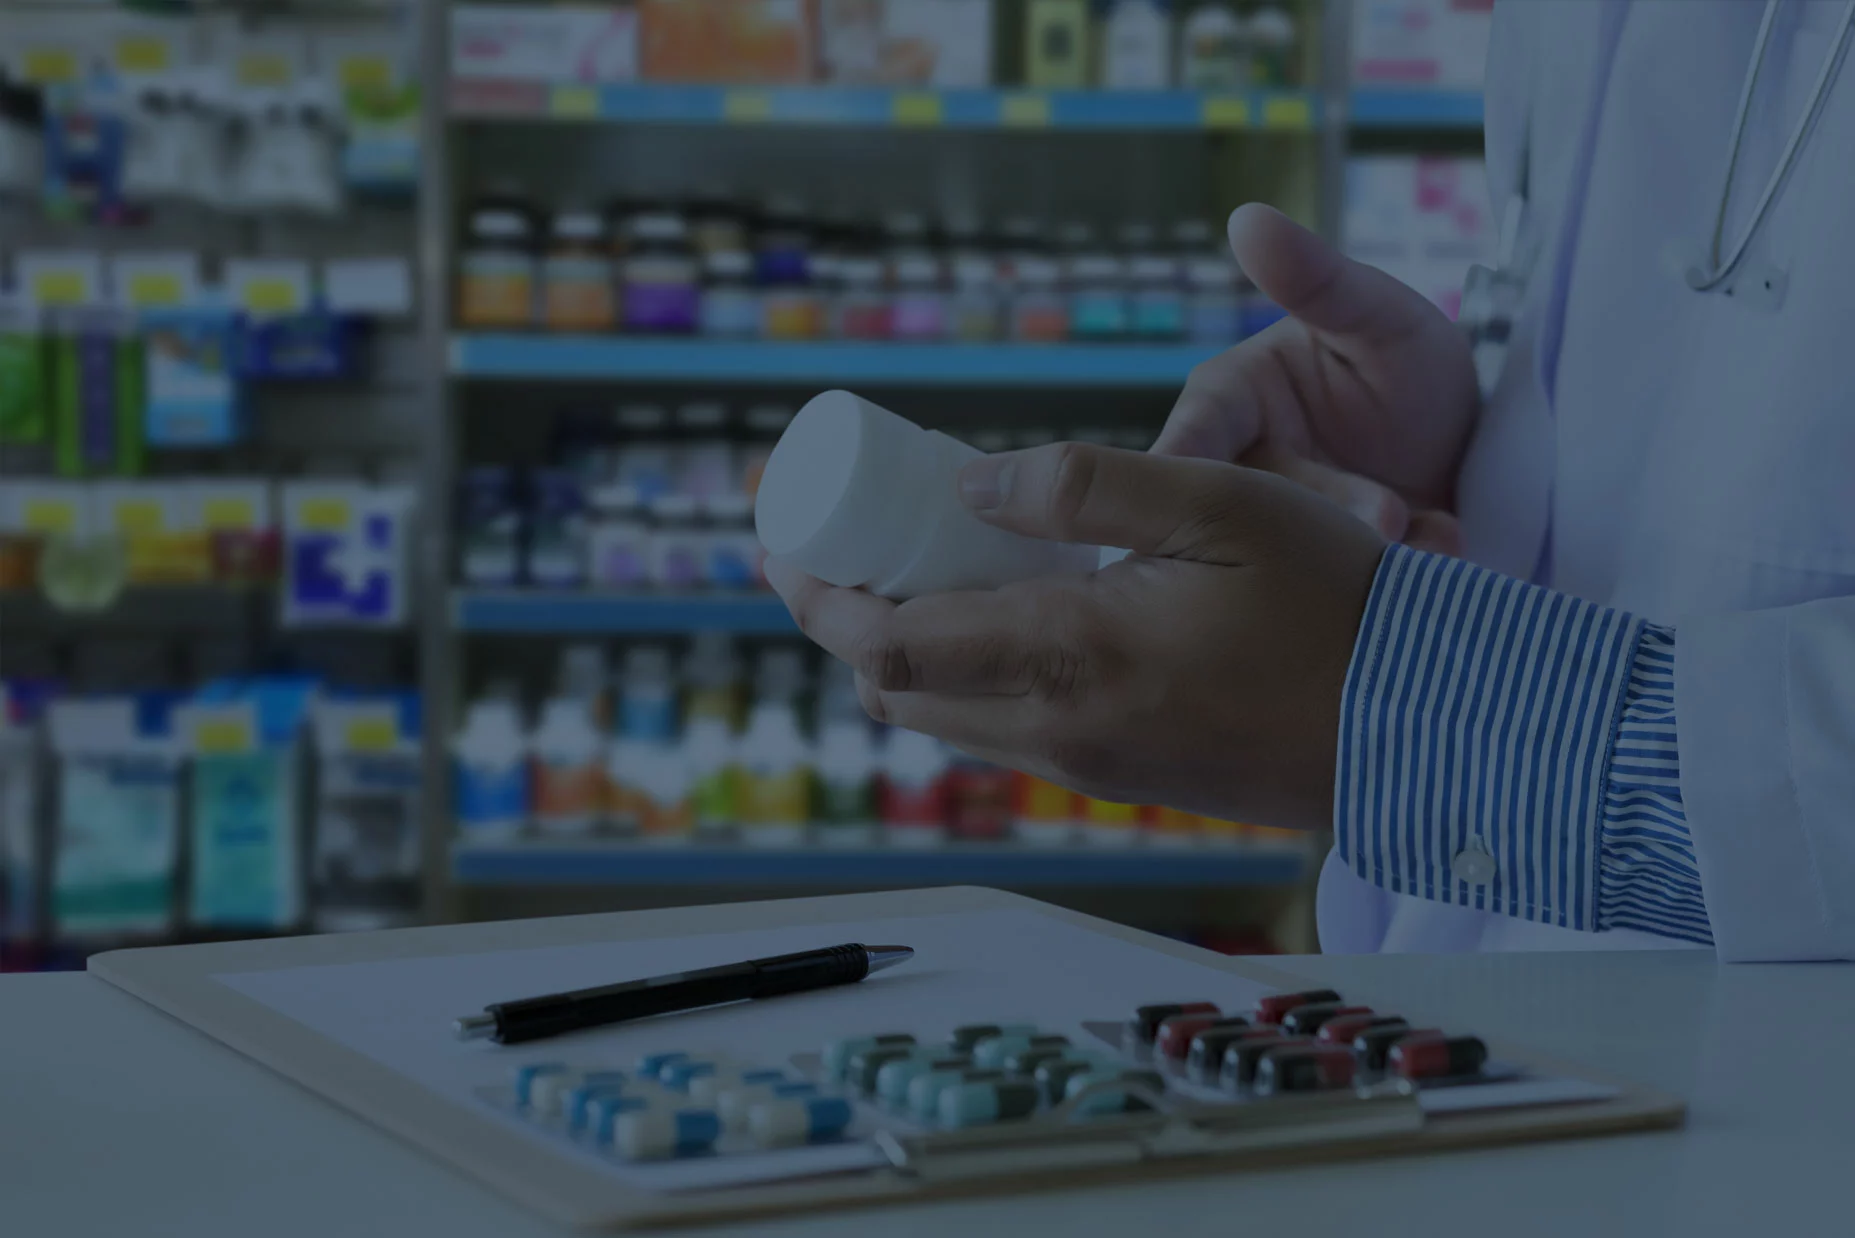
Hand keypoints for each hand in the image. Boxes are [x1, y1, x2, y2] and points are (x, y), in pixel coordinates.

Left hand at [765, 442, 1386, 830]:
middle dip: (846, 626)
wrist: (1422, 723)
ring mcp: (1090, 768)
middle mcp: (1060, 732)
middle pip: (898, 695)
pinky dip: (969, 677)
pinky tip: (1002, 612)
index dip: (818, 600)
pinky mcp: (1123, 780)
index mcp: (1070, 659)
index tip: (784, 546)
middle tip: (841, 549)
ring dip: (907, 654)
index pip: (887, 649)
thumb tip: (969, 485)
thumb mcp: (1217, 504)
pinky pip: (1007, 734)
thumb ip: (1083, 488)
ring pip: (949, 721)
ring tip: (916, 569)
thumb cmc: (1334, 602)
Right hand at [1155, 204, 1478, 555]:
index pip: (1184, 446)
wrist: (1478, 453)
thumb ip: (1317, 278)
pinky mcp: (1317, 583)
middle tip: (1389, 515)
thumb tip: (1247, 217)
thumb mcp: (1377, 315)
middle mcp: (1239, 475)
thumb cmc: (1412, 367)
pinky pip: (1335, 592)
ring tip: (1432, 530)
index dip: (1190, 479)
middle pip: (1238, 512)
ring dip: (1363, 551)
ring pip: (1288, 559)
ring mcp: (1276, 537)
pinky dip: (1392, 578)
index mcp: (1226, 406)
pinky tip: (1444, 543)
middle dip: (1319, 516)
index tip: (1217, 505)